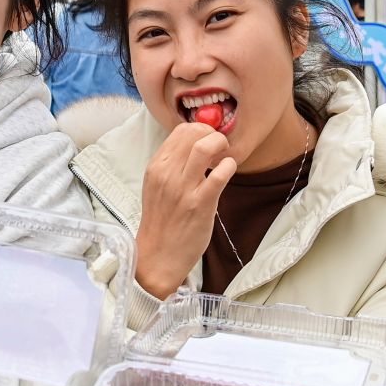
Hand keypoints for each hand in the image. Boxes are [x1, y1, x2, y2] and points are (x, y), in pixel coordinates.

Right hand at [133, 121, 237, 298]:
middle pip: (194, 133)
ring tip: (224, 156)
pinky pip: (221, 174)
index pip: (180, 131)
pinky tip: (228, 172)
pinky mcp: (200, 204)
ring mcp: (183, 189)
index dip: (200, 130)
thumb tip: (194, 145)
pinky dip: (230, 166)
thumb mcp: (157, 187)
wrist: (158, 256)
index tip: (208, 140)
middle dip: (213, 135)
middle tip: (220, 148)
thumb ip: (171, 166)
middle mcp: (167, 174)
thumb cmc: (162, 222)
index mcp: (155, 167)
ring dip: (222, 146)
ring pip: (205, 147)